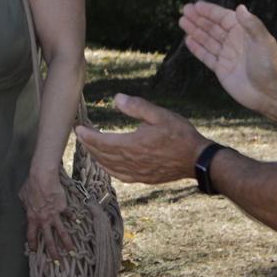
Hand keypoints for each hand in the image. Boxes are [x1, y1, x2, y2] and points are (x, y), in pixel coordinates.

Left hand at [20, 167, 70, 256]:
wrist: (42, 178)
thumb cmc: (31, 185)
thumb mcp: (23, 197)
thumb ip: (25, 205)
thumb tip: (26, 206)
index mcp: (32, 217)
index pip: (31, 235)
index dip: (33, 244)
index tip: (35, 252)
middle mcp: (43, 219)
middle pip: (48, 239)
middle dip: (52, 251)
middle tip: (56, 261)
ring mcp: (54, 215)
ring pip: (61, 232)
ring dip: (67, 242)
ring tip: (71, 251)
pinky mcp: (63, 208)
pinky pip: (69, 214)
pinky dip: (72, 217)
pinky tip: (76, 221)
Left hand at [75, 94, 207, 185]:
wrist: (197, 159)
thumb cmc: (180, 135)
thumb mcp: (160, 115)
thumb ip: (137, 106)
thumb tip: (116, 98)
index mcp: (132, 145)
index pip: (102, 141)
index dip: (87, 136)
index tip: (78, 128)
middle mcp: (131, 161)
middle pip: (102, 154)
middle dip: (88, 145)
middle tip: (80, 135)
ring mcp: (137, 172)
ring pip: (108, 166)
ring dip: (96, 156)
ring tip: (89, 147)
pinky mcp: (143, 178)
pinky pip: (119, 175)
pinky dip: (108, 169)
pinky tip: (105, 165)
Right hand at [180, 1, 276, 116]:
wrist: (268, 93)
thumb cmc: (269, 66)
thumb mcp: (263, 42)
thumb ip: (251, 24)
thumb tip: (240, 7)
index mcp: (244, 33)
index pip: (224, 18)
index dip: (210, 11)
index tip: (196, 6)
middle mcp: (234, 42)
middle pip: (213, 27)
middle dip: (198, 18)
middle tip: (184, 10)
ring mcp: (226, 55)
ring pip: (207, 39)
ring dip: (195, 30)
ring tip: (182, 22)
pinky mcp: (221, 68)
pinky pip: (206, 55)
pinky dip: (196, 48)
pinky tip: (188, 40)